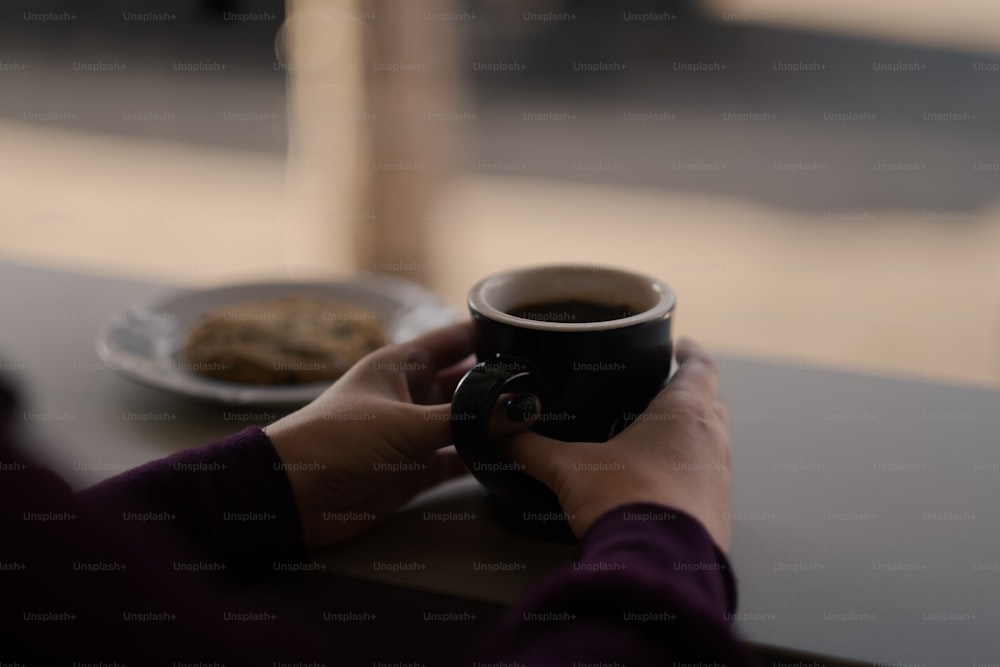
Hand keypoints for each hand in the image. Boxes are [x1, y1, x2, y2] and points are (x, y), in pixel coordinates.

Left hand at [264, 322, 530, 549]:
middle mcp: (409, 395)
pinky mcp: (413, 471)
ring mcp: (411, 434)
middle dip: (498, 385)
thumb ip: (466, 418)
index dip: (485, 334)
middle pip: (463, 383)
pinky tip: (512, 459)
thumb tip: (522, 408)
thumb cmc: (337, 441)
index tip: (528, 332)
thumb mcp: (406, 424)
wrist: (292, 497)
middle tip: (547, 384)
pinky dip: (480, 460)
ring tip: (541, 421)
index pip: (451, 339)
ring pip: (463, 423)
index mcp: (399, 365)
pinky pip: (455, 460)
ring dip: (492, 425)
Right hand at [505, 338, 732, 550]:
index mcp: (685, 414)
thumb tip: (503, 435)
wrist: (658, 567)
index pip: (699, 367)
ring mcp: (719, 480)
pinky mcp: (716, 514)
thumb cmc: (624, 502)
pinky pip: (706, 479)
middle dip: (689, 392)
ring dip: (691, 434)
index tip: (678, 344)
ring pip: (712, 442)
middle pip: (711, 402)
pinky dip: (688, 471)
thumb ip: (533, 449)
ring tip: (657, 434)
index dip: (688, 352)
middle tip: (661, 387)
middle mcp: (712, 441)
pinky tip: (659, 482)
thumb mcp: (569, 469)